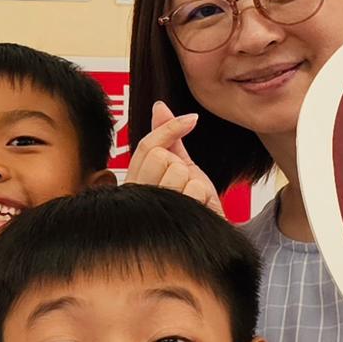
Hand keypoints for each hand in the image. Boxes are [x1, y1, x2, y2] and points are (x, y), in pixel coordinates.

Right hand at [124, 101, 223, 215]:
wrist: (207, 235)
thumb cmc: (191, 204)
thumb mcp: (179, 166)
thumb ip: (167, 139)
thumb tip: (159, 106)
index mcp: (135, 182)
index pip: (147, 146)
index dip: (170, 128)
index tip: (192, 120)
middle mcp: (137, 197)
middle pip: (161, 157)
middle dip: (182, 167)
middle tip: (185, 183)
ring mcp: (151, 211)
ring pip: (178, 172)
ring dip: (195, 185)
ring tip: (192, 201)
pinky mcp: (168, 223)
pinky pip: (194, 190)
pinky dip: (204, 198)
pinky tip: (198, 211)